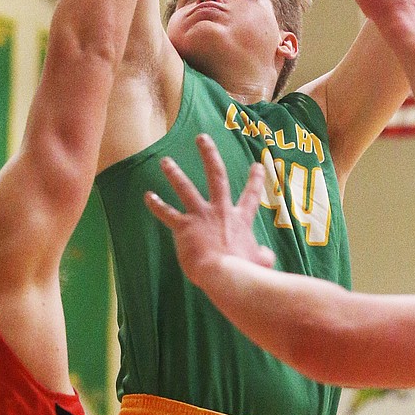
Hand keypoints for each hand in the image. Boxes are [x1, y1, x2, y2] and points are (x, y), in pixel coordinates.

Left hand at [145, 134, 276, 287]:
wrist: (226, 275)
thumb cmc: (244, 272)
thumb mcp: (261, 263)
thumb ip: (263, 256)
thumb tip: (266, 255)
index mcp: (240, 220)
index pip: (251, 196)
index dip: (256, 180)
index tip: (257, 164)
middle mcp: (220, 211)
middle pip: (216, 176)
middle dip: (209, 155)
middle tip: (202, 138)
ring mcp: (201, 217)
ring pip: (186, 188)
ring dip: (174, 174)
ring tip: (165, 161)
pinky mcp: (185, 228)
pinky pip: (168, 214)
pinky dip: (157, 205)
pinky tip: (148, 196)